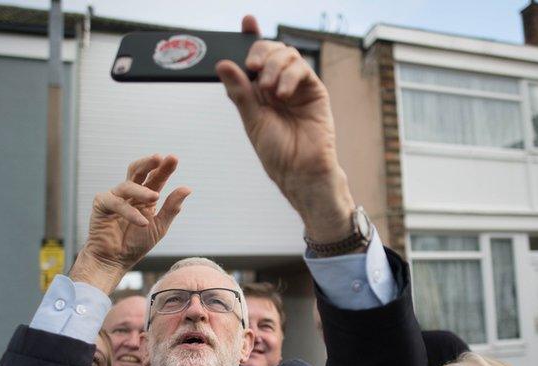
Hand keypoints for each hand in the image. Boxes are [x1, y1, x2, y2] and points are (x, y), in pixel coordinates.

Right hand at [69, 155, 190, 293]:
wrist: (115, 261)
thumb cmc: (135, 244)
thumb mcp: (159, 226)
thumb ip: (171, 208)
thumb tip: (187, 188)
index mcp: (145, 197)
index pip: (155, 178)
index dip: (164, 168)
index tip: (173, 158)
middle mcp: (129, 194)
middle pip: (138, 171)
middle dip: (148, 163)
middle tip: (159, 158)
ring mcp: (115, 197)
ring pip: (128, 186)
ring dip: (142, 191)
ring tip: (155, 197)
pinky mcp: (101, 204)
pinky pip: (116, 203)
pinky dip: (130, 212)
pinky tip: (142, 222)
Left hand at [216, 16, 354, 243]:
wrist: (300, 172)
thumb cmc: (276, 152)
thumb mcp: (251, 120)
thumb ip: (239, 91)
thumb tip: (223, 64)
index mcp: (258, 91)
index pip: (253, 58)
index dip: (251, 37)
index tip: (247, 21)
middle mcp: (277, 84)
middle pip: (270, 50)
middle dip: (260, 52)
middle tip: (252, 68)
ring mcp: (296, 86)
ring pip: (287, 55)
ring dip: (274, 66)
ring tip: (268, 90)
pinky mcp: (314, 91)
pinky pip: (302, 68)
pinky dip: (289, 76)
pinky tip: (282, 93)